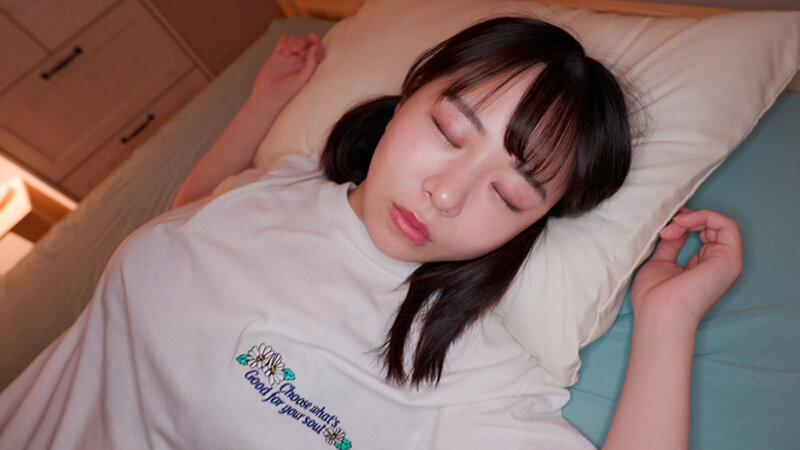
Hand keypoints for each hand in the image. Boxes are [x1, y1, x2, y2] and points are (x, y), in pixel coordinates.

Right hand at [252, 33, 323, 105]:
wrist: (268, 96)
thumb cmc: (287, 91)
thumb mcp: (302, 78)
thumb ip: (311, 62)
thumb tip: (314, 46)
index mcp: (309, 67)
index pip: (316, 51)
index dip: (315, 42)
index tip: (311, 37)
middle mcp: (300, 62)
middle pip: (305, 44)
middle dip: (301, 42)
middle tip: (294, 50)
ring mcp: (289, 58)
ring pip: (294, 42)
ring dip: (292, 42)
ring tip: (286, 52)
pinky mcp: (277, 56)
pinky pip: (282, 43)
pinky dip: (283, 40)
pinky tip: (282, 47)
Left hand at [631, 208, 742, 326]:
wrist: (659, 314)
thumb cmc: (654, 297)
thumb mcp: (660, 262)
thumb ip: (671, 243)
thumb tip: (675, 225)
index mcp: (703, 266)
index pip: (703, 233)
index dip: (684, 222)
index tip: (663, 225)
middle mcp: (718, 264)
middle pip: (712, 226)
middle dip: (687, 218)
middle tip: (667, 225)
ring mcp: (727, 262)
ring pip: (720, 223)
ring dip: (693, 217)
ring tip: (672, 226)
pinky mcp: (731, 260)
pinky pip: (727, 225)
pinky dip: (704, 216)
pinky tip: (682, 224)